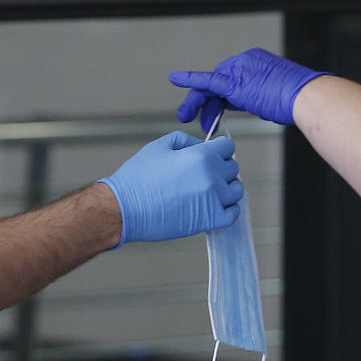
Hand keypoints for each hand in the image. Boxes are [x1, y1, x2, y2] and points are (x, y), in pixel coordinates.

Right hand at [98, 131, 243, 246]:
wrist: (124, 209)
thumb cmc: (137, 178)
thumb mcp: (159, 146)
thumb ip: (186, 140)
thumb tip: (202, 145)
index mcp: (201, 156)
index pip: (227, 147)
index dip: (218, 149)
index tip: (210, 155)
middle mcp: (212, 177)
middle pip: (232, 168)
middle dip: (220, 168)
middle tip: (202, 174)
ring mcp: (213, 200)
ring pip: (236, 190)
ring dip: (226, 189)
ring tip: (208, 191)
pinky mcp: (210, 220)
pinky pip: (232, 214)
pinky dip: (227, 209)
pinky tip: (213, 206)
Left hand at [169, 47, 325, 129]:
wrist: (307, 98)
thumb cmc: (300, 100)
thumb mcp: (276, 96)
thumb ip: (260, 97)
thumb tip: (257, 105)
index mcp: (255, 62)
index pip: (230, 79)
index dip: (221, 99)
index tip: (218, 112)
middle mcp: (245, 61)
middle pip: (217, 83)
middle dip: (206, 103)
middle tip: (198, 119)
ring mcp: (239, 69)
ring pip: (210, 86)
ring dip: (197, 102)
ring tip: (188, 117)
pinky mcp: (234, 82)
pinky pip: (206, 81)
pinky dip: (190, 79)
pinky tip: (176, 79)